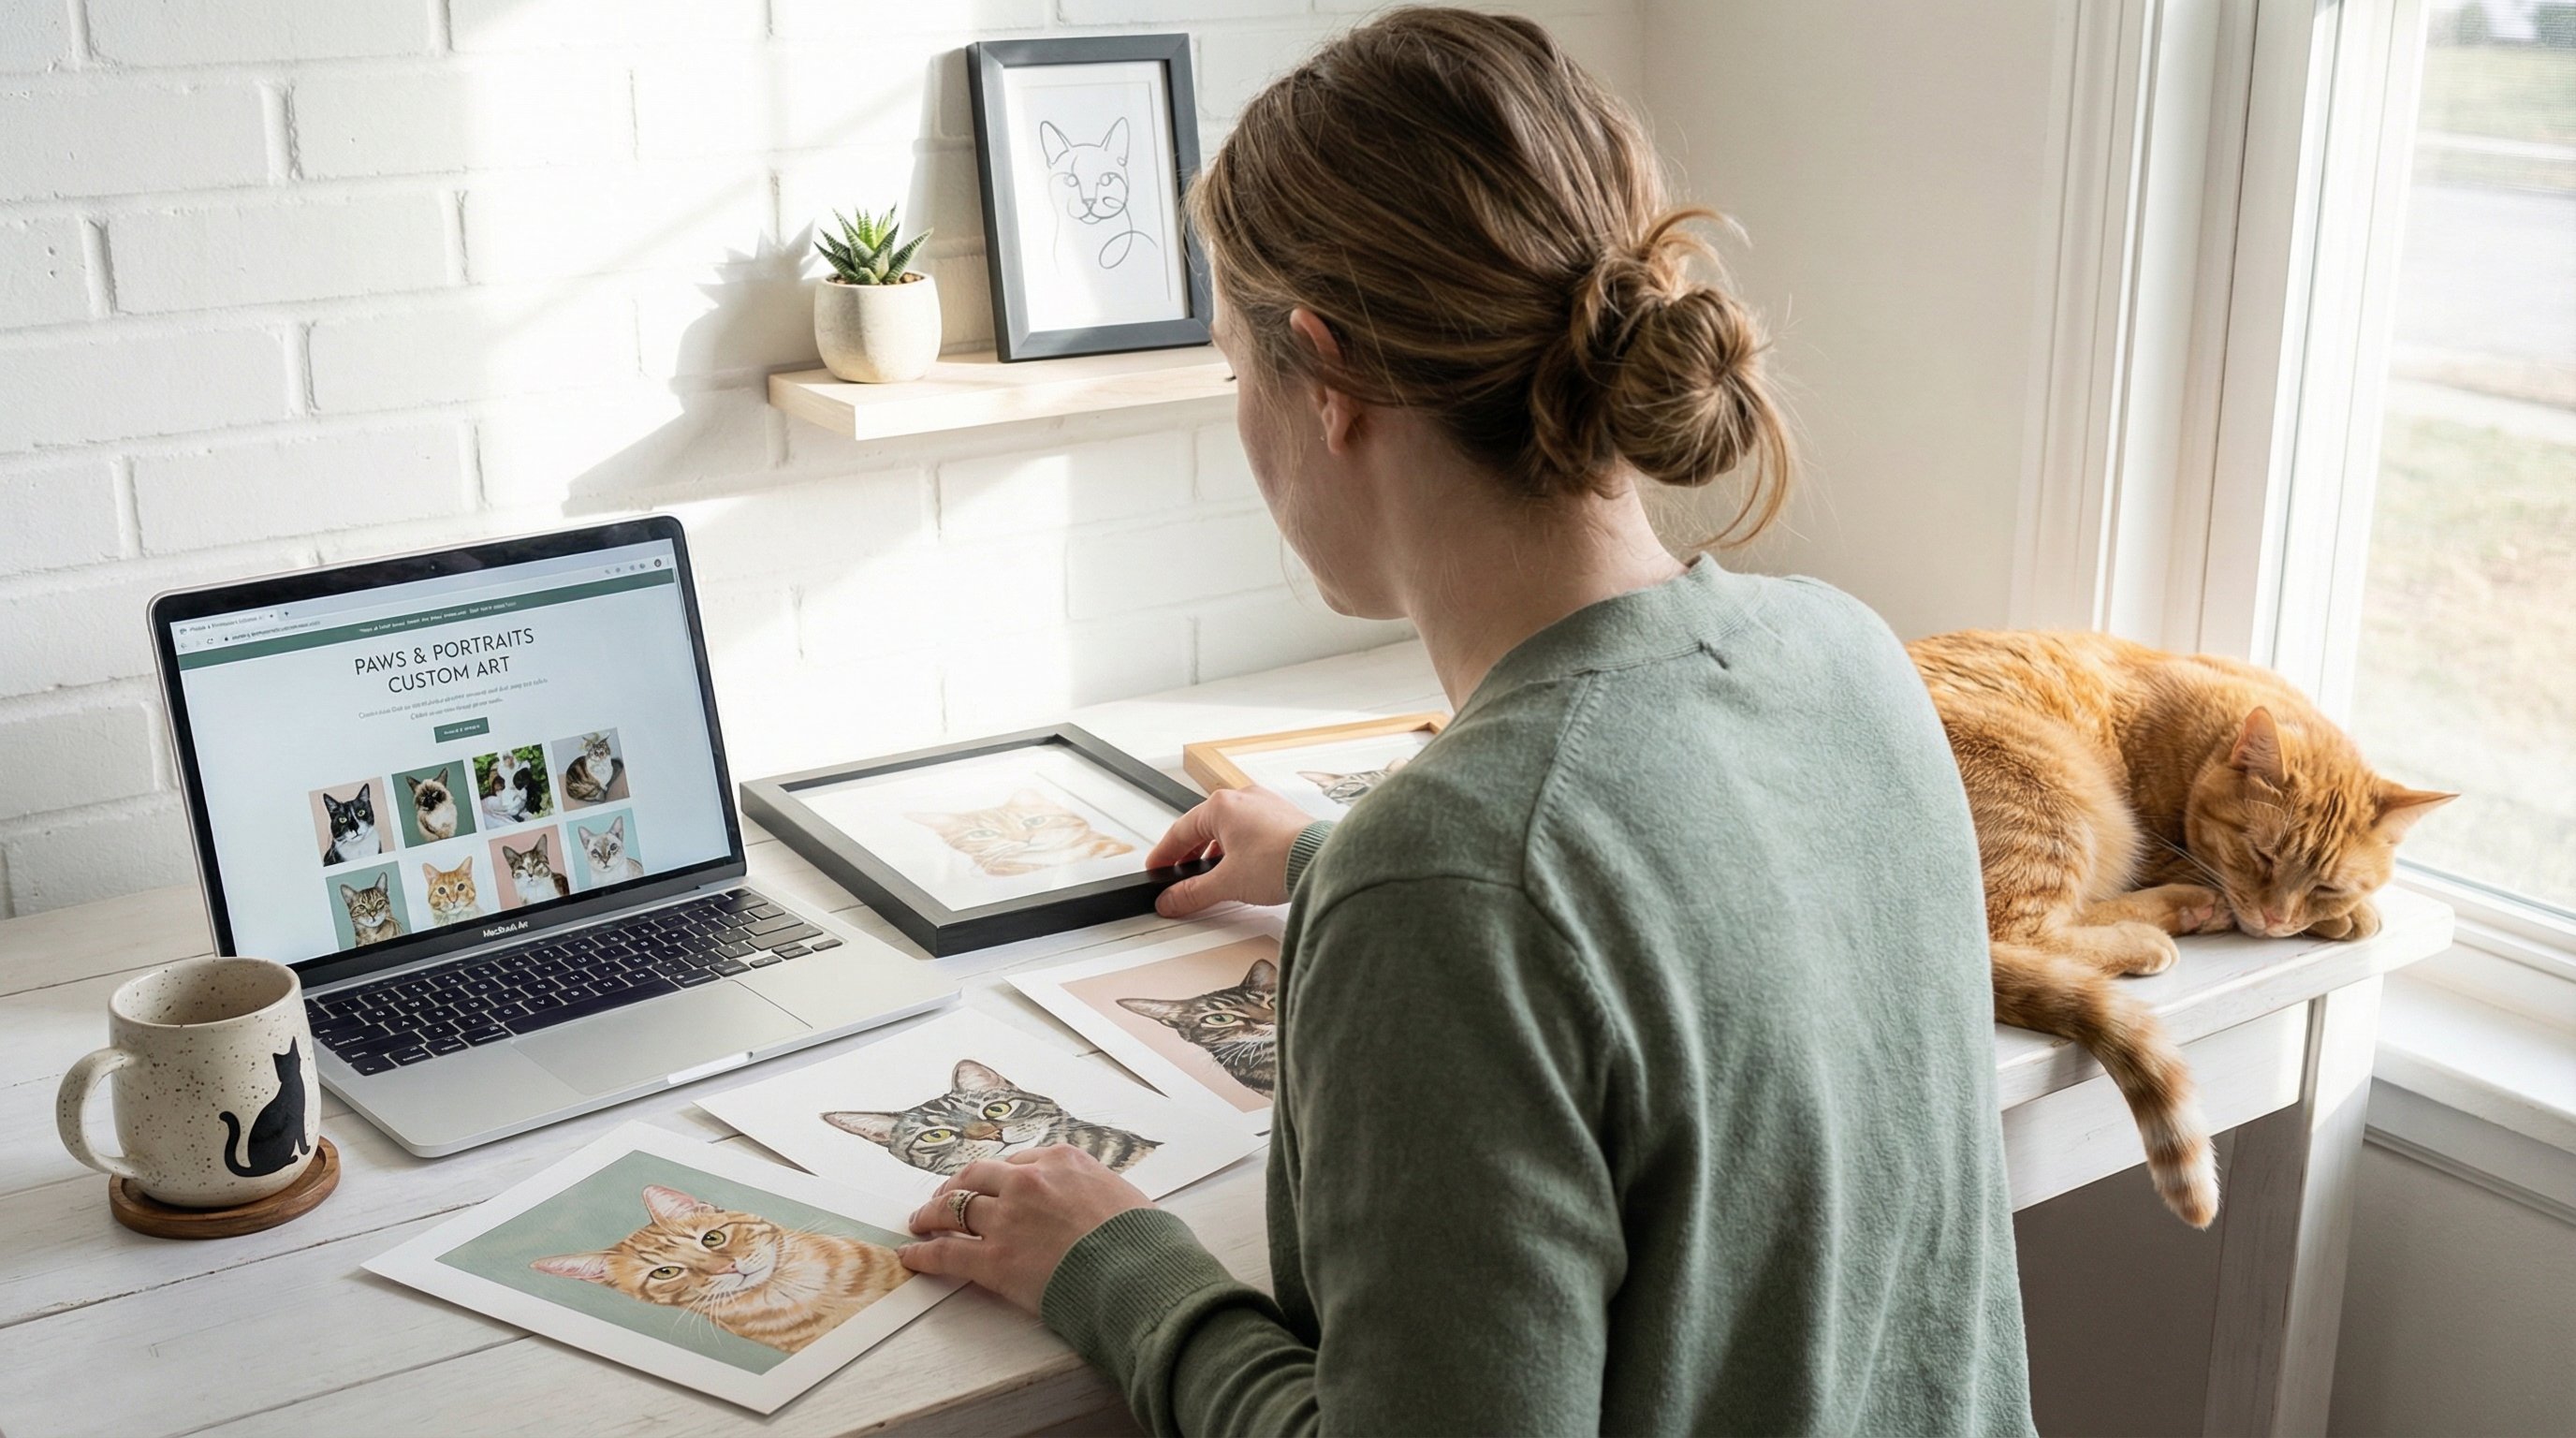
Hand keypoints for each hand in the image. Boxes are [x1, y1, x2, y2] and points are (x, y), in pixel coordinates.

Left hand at [900, 1147, 1153, 1313]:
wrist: (1137, 1272)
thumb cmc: (1143, 1240)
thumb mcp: (1125, 1195)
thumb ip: (1097, 1191)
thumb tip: (1099, 1205)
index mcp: (1062, 1161)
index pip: (1017, 1163)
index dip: (997, 1176)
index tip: (989, 1184)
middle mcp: (1028, 1182)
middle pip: (977, 1176)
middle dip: (955, 1186)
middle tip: (944, 1196)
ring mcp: (1007, 1218)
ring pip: (954, 1208)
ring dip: (931, 1214)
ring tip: (918, 1221)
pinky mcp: (993, 1258)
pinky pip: (946, 1251)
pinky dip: (923, 1252)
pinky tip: (911, 1255)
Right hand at [1146, 786, 1314, 915]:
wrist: (1323, 861)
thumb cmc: (1281, 859)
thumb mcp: (1227, 883)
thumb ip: (1193, 894)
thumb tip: (1171, 900)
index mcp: (1222, 805)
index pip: (1180, 831)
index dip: (1164, 854)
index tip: (1156, 868)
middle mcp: (1243, 797)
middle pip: (1203, 828)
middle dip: (1190, 855)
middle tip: (1179, 877)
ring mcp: (1265, 805)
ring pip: (1228, 829)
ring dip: (1215, 853)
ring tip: (1212, 878)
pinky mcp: (1282, 817)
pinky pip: (1249, 831)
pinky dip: (1237, 849)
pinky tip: (1241, 868)